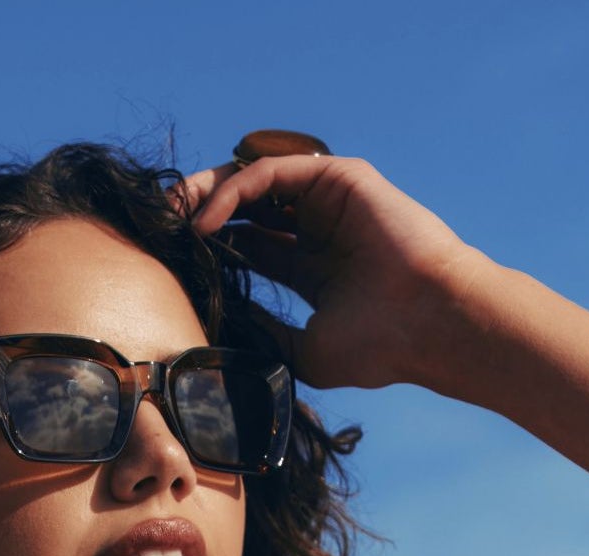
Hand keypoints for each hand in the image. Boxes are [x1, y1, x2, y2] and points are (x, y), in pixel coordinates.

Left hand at [173, 148, 487, 394]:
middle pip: (244, 208)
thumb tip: (216, 328)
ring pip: (252, 182)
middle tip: (160, 229)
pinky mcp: (337, 177)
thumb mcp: (302, 350)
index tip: (171, 263)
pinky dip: (233, 191)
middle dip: (199, 213)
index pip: (249, 245)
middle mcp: (318, 229)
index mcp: (313, 267)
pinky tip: (207, 221)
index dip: (209, 250)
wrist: (428, 324)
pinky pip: (269, 174)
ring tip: (172, 219)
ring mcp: (329, 200)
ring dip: (206, 195)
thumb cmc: (379, 348)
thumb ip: (263, 332)